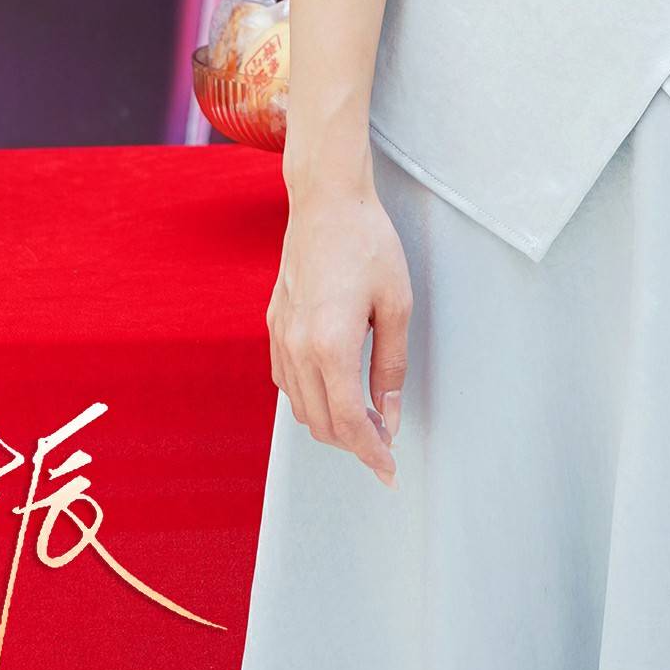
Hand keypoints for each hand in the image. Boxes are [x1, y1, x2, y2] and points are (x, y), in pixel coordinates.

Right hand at [268, 186, 410, 486]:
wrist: (326, 199)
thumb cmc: (367, 243)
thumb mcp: (396, 305)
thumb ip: (390, 368)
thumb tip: (389, 417)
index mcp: (330, 345)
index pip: (350, 423)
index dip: (372, 454)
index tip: (390, 470)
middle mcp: (298, 348)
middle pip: (322, 425)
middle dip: (354, 445)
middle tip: (385, 444)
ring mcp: (280, 336)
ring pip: (300, 408)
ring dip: (332, 423)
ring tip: (366, 417)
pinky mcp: (274, 324)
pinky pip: (286, 381)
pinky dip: (309, 397)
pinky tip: (335, 387)